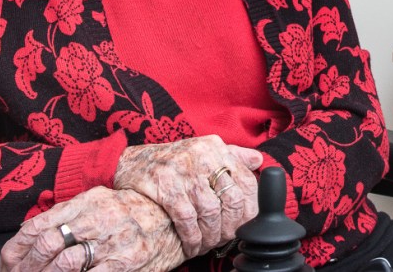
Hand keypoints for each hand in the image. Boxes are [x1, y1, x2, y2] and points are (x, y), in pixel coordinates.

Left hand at [0, 186, 183, 271]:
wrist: (174, 221)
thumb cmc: (133, 212)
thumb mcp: (102, 202)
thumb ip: (70, 213)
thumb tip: (31, 230)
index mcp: (89, 201)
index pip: (41, 223)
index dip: (17, 248)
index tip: (8, 263)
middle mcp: (98, 218)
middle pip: (48, 245)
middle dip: (27, 268)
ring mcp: (112, 243)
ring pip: (65, 266)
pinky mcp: (124, 265)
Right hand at [113, 134, 262, 258]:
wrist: (133, 161)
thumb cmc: (174, 160)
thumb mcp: (204, 150)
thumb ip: (233, 156)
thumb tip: (259, 162)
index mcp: (216, 147)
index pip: (247, 181)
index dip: (250, 210)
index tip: (245, 226)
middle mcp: (203, 155)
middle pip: (232, 199)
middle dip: (232, 227)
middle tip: (225, 239)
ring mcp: (184, 169)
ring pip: (211, 212)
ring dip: (211, 236)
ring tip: (208, 244)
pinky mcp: (165, 185)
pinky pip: (187, 219)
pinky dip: (192, 238)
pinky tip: (191, 246)